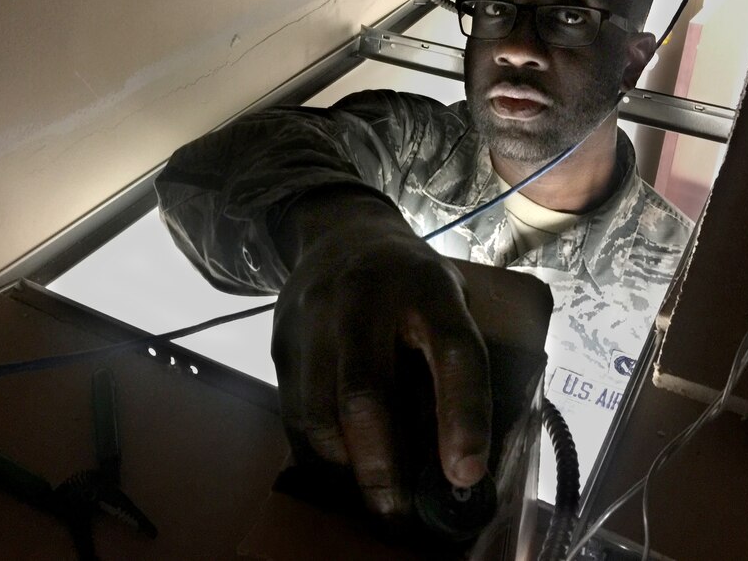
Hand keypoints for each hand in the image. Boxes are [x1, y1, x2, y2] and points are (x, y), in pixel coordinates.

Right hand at [271, 190, 491, 518]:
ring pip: (318, 410)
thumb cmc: (410, 281)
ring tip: (369, 497)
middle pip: (365, 393)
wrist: (342, 233)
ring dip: (344, 467)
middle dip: (381, 466)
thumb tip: (463, 458)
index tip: (466, 475)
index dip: (462, 415)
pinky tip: (338, 465)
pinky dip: (316, 449)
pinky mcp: (282, 337)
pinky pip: (292, 409)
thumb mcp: (449, 297)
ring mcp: (315, 316)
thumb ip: (455, 358)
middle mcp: (365, 298)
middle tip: (397, 514)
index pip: (452, 350)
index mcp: (428, 287)